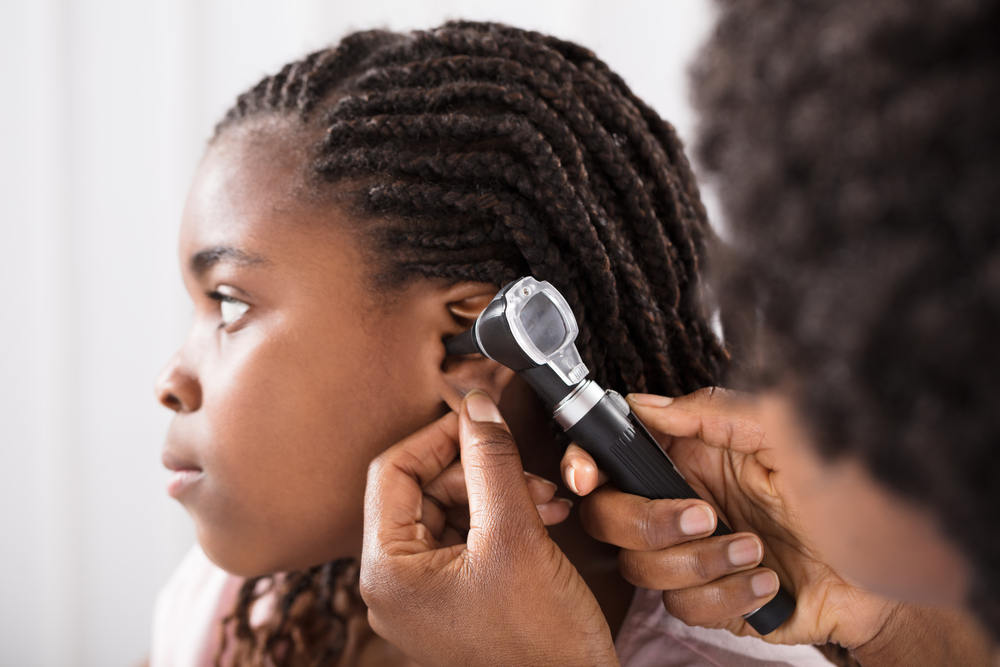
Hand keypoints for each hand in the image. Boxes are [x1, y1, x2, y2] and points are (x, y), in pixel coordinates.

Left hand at [361, 390, 618, 666]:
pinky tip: (542, 516)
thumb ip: (492, 462)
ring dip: (499, 492)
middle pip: (425, 490)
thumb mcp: (516, 536)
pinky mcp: (455, 601)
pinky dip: (505, 519)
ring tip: (546, 499)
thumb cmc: (541, 646)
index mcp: (387, 572)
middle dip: (481, 471)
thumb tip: (476, 406)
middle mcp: (396, 585)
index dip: (439, 437)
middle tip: (529, 473)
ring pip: (452, 510)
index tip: (481, 419)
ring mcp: (425, 596)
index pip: (393, 472)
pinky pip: (469, 539)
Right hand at [560, 387, 897, 651]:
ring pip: (641, 569)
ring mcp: (691, 556)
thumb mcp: (778, 431)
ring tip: (755, 548)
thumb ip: (709, 413)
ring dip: (701, 563)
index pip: (610, 459)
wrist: (883, 562)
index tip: (586, 476)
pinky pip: (684, 608)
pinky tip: (766, 578)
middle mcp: (679, 505)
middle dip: (648, 523)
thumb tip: (645, 404)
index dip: (584, 465)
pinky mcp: (711, 600)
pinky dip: (727, 595)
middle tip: (706, 515)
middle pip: (608, 519)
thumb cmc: (836, 487)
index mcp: (686, 460)